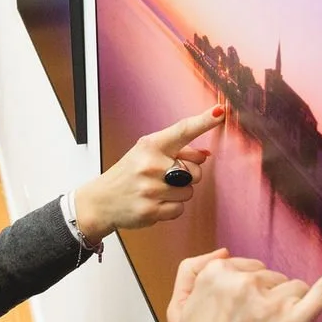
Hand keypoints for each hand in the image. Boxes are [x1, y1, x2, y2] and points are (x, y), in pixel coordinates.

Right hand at [72, 106, 225, 238]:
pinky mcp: (151, 210)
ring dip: (178, 193)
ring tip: (157, 190)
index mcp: (151, 145)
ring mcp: (150, 189)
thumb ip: (178, 151)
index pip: (182, 130)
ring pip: (189, 192)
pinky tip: (155, 202)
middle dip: (188, 175)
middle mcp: (150, 165)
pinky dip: (171, 207)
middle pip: (196, 171)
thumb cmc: (129, 173)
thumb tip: (205, 155)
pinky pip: (179, 209)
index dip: (204, 121)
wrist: (102, 200)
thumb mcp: (148, 153)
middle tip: (166, 176)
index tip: (219, 112)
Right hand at [163, 240, 321, 321]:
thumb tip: (223, 251)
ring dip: (287, 313)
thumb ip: (191, 272)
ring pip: (294, 290)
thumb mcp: (177, 311)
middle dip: (266, 304)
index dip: (245, 297)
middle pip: (273, 279)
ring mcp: (271, 304)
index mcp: (215, 276)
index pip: (247, 269)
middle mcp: (243, 284)